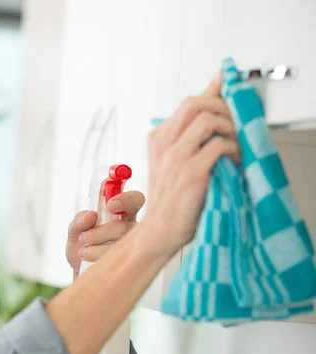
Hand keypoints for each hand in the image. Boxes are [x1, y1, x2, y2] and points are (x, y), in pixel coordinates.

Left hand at [66, 190, 145, 277]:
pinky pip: (118, 260)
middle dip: (100, 233)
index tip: (110, 205)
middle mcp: (132, 228)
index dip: (127, 199)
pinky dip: (98, 259)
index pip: (135, 200)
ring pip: (121, 245)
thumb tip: (90, 215)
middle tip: (83, 238)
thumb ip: (79, 220)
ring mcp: (133, 247)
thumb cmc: (82, 246)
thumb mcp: (75, 230)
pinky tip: (89, 260)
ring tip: (83, 251)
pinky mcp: (130, 264)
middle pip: (123, 227)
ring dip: (96, 248)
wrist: (81, 272)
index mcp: (122, 213)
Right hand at [142, 72, 239, 255]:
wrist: (159, 231)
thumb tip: (211, 118)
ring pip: (207, 119)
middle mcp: (163, 143)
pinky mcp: (190, 172)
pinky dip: (233, 150)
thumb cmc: (170, 201)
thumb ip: (189, 139)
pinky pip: (219, 145)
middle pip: (195, 103)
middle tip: (234, 124)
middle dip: (222, 107)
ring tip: (234, 144)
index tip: (226, 83)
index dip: (212, 91)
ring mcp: (175, 157)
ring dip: (229, 128)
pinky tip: (232, 162)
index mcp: (158, 139)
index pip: (189, 103)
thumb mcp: (173, 164)